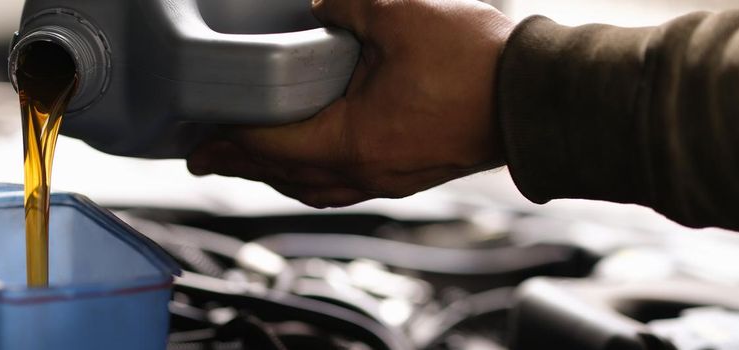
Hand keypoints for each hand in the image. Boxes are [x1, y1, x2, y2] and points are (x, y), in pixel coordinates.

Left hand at [187, 0, 514, 207]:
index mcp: (351, 141)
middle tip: (207, 158)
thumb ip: (344, 7)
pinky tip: (312, 160)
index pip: (270, 146)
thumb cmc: (478, 62)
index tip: (197, 143)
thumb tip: (319, 5)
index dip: (228, 141)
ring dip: (278, 174)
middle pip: (286, 175)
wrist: (541, 96)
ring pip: (316, 186)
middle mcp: (364, 172)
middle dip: (242, 166)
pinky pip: (345, 184)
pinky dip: (315, 174)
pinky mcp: (409, 174)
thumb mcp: (399, 15)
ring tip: (251, 162)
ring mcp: (388, 179)